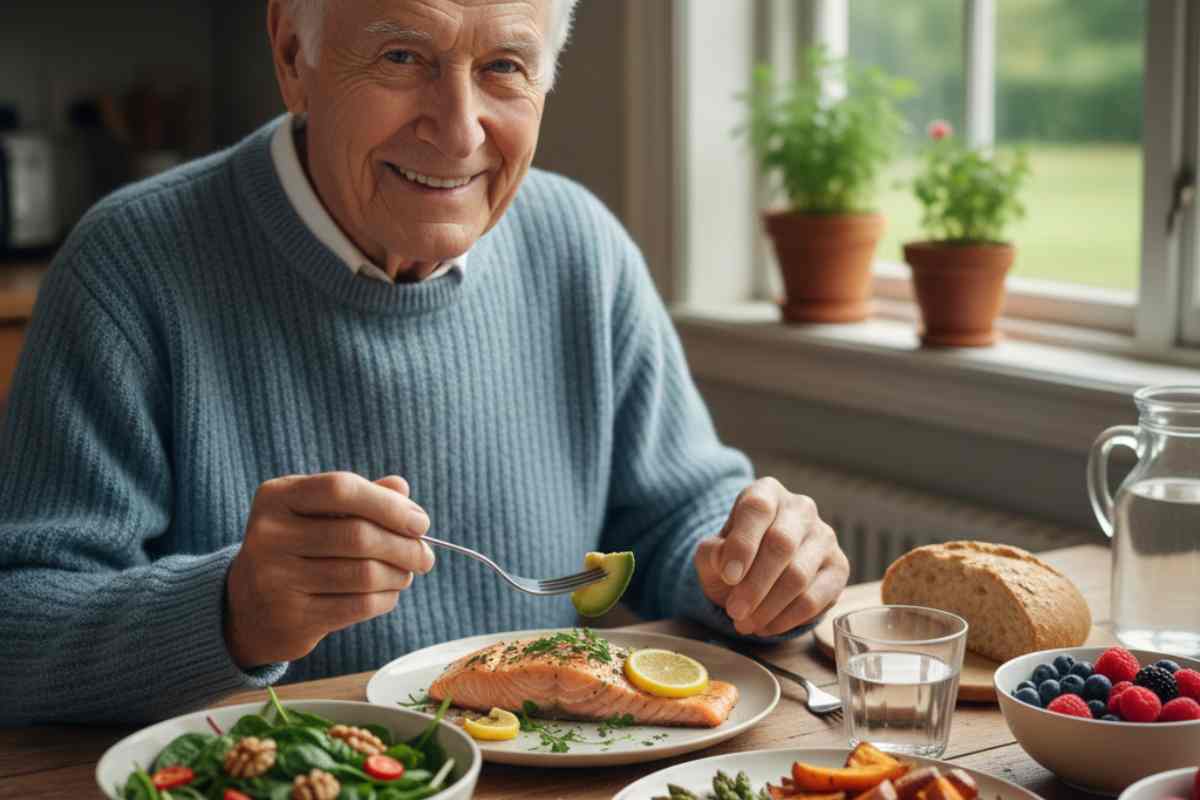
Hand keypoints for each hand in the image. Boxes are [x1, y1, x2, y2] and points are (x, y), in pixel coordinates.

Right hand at [225, 472, 433, 667]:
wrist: (247, 607)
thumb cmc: (297, 548)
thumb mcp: (317, 513)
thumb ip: (360, 497)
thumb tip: (402, 490)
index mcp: (277, 496)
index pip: (341, 489)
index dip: (388, 505)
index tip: (420, 522)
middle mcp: (269, 535)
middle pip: (358, 535)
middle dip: (405, 546)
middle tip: (426, 555)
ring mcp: (275, 579)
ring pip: (363, 573)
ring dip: (399, 575)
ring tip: (407, 573)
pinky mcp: (291, 618)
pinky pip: (358, 606)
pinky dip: (386, 598)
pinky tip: (388, 593)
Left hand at [694, 477, 848, 636]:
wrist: (758, 572)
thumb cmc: (734, 558)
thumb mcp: (712, 554)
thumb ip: (711, 554)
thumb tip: (725, 562)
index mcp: (766, 492)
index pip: (757, 509)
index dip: (742, 544)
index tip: (728, 577)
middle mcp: (800, 508)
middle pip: (781, 544)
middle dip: (755, 585)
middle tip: (735, 612)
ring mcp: (824, 536)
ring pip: (799, 575)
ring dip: (769, 607)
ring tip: (745, 624)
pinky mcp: (839, 567)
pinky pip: (816, 598)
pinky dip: (788, 618)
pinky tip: (766, 627)